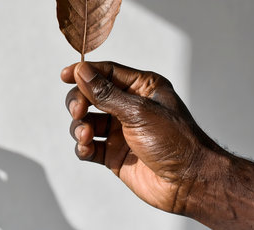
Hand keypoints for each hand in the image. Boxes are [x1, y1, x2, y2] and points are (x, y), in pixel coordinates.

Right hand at [61, 61, 223, 213]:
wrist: (189, 182)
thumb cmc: (175, 140)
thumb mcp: (138, 111)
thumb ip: (106, 93)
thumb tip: (82, 71)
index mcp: (141, 87)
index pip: (107, 72)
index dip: (84, 72)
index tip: (64, 75)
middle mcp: (129, 106)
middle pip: (91, 95)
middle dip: (79, 102)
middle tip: (78, 111)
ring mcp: (120, 131)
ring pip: (86, 121)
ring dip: (80, 126)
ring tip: (86, 134)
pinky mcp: (114, 153)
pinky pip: (89, 146)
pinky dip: (83, 146)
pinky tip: (86, 148)